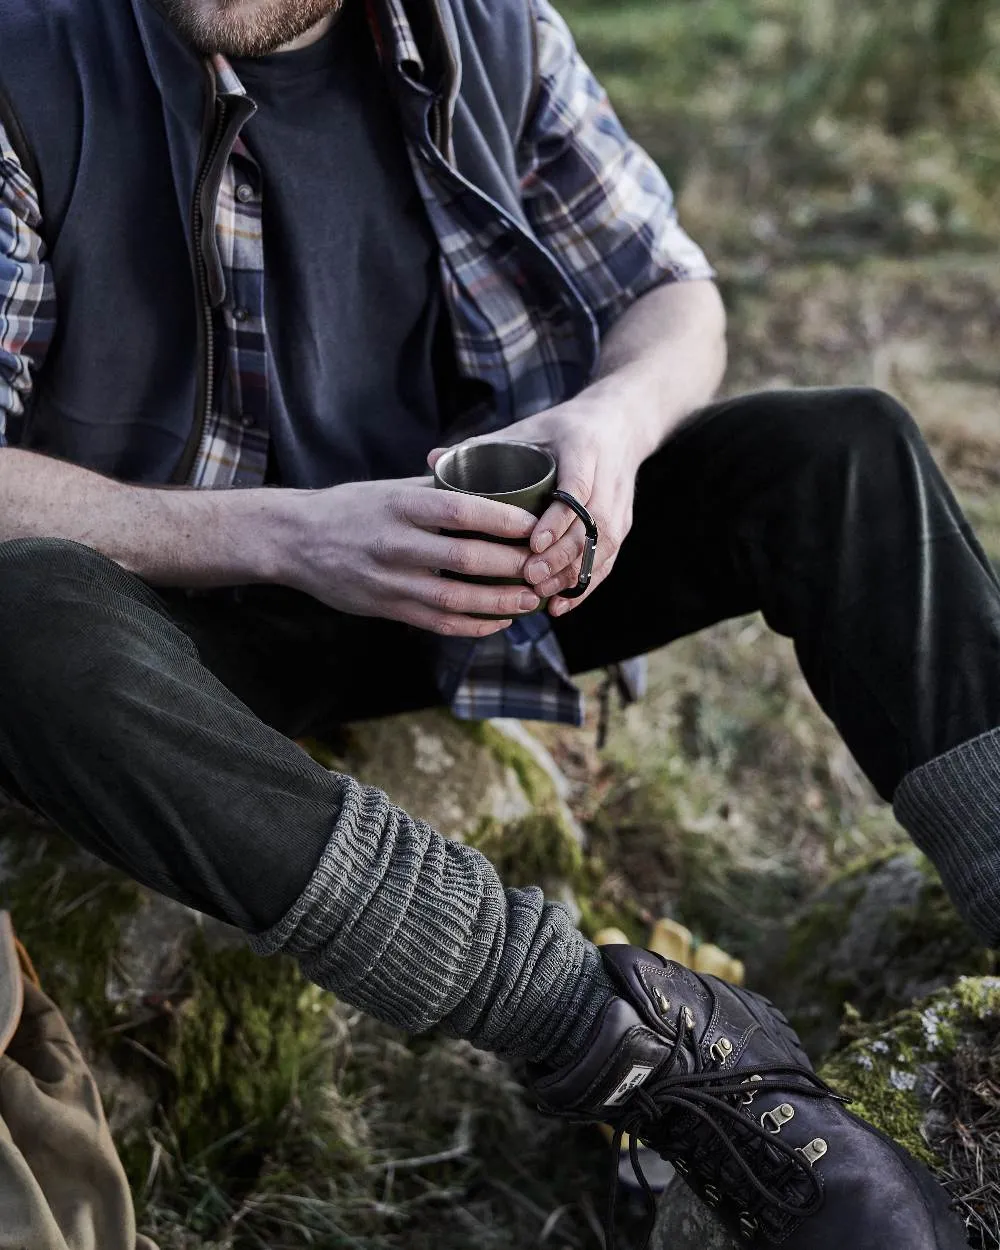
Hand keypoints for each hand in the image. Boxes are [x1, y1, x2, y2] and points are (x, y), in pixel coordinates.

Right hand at [282, 477, 541, 636]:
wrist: (294, 540)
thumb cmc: (350, 508)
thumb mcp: (391, 488)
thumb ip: (437, 487)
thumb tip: (490, 477)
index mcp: (401, 505)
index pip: (463, 511)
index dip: (504, 519)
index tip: (536, 523)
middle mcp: (396, 543)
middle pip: (466, 559)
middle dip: (513, 566)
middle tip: (545, 567)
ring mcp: (390, 581)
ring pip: (456, 599)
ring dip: (500, 602)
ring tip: (532, 599)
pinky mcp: (386, 608)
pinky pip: (438, 623)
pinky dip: (474, 625)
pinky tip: (500, 620)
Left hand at [428, 392, 644, 615]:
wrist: (617, 425)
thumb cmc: (560, 430)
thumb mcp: (527, 429)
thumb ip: (483, 446)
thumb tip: (431, 459)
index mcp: (584, 449)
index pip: (577, 490)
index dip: (557, 520)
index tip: (532, 543)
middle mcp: (608, 478)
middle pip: (593, 526)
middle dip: (561, 557)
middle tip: (529, 576)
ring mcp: (619, 504)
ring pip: (603, 547)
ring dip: (571, 574)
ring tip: (539, 593)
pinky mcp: (624, 525)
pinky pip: (608, 561)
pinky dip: (584, 586)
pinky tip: (559, 605)